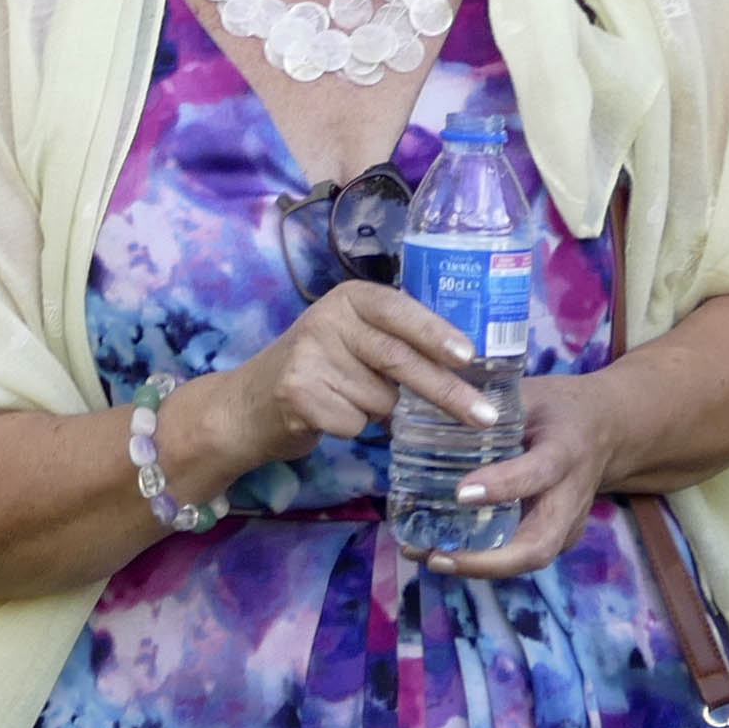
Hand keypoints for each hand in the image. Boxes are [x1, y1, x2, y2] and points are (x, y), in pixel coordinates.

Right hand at [206, 281, 491, 475]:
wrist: (246, 405)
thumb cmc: (319, 370)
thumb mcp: (354, 339)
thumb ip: (397, 341)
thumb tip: (468, 364)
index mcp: (350, 298)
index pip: (401, 311)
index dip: (436, 334)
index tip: (470, 357)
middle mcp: (327, 319)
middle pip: (399, 359)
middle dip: (446, 391)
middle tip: (482, 416)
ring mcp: (308, 356)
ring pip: (382, 399)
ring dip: (381, 413)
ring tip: (348, 400)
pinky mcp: (297, 395)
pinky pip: (356, 423)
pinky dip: (354, 429)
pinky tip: (328, 417)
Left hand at [420, 361, 629, 577]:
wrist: (606, 431)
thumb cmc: (558, 409)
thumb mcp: (530, 395)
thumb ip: (489, 406)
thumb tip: (432, 407)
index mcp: (565, 452)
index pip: (538, 474)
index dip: (502, 487)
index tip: (461, 493)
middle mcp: (571, 498)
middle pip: (538, 546)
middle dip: (487, 561)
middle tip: (437, 556)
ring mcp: (568, 525)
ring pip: (528, 559)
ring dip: (478, 567)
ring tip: (429, 557)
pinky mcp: (559, 539)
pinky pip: (522, 557)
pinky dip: (484, 562)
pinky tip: (444, 554)